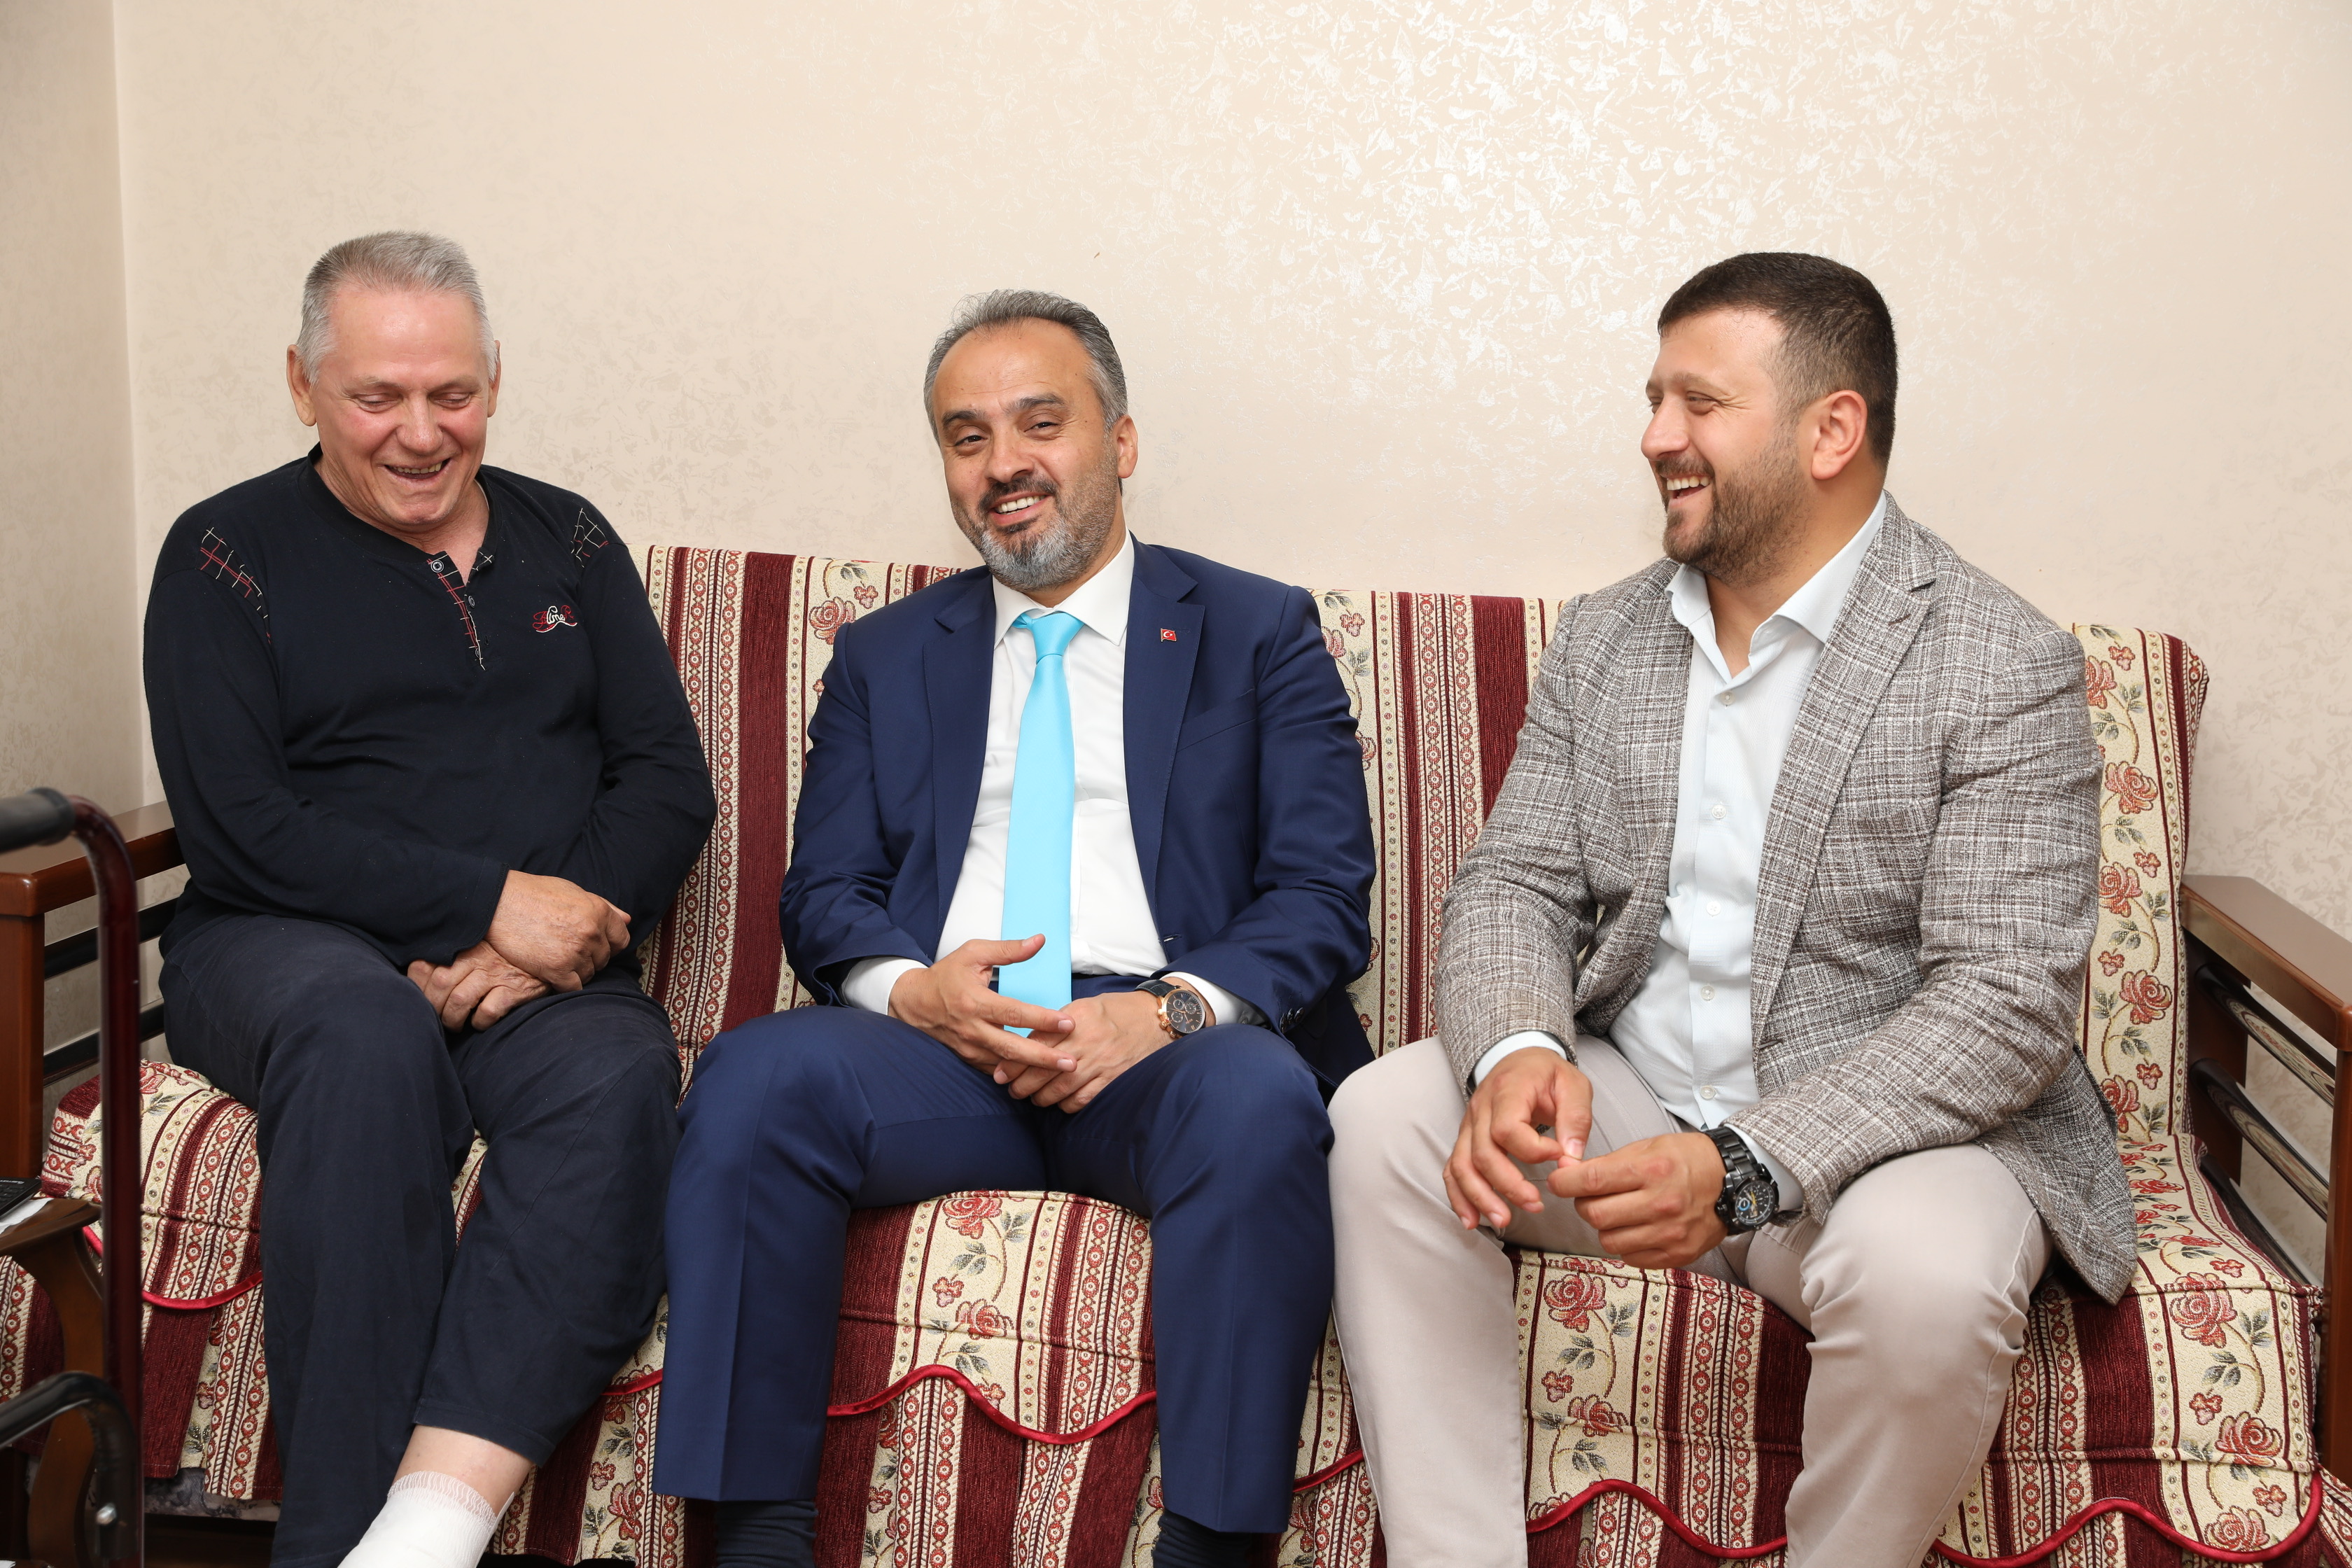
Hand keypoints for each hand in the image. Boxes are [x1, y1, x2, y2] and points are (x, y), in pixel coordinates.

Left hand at [407, 942, 548, 1031]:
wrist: (547, 957)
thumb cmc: (504, 958)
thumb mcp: (478, 949)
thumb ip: (451, 957)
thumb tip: (417, 974)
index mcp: (463, 945)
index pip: (424, 964)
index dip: (417, 985)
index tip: (422, 996)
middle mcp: (478, 957)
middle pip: (440, 983)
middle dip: (433, 1006)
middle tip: (438, 1016)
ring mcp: (497, 973)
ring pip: (460, 1000)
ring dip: (453, 1018)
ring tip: (455, 1024)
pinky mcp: (514, 990)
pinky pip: (488, 1011)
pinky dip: (480, 1023)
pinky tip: (480, 1023)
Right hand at [485, 870, 630, 989]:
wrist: (498, 903)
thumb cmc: (533, 894)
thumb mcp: (572, 891)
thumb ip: (602, 906)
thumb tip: (627, 919)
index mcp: (599, 912)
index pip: (621, 939)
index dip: (610, 945)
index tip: (595, 947)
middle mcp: (592, 932)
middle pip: (603, 959)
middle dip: (590, 958)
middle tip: (567, 952)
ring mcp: (576, 952)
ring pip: (589, 974)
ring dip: (576, 972)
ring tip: (556, 960)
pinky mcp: (557, 969)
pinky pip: (572, 987)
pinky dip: (563, 984)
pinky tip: (551, 975)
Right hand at [887, 936, 1077, 1074]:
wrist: (913, 1002)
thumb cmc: (946, 976)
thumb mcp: (974, 953)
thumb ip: (1008, 950)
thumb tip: (1039, 941)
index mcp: (975, 1001)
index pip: (1014, 1013)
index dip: (1041, 1019)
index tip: (1067, 1023)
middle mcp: (972, 1029)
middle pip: (1012, 1048)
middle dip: (1043, 1058)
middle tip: (1071, 1063)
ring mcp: (969, 1047)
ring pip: (1004, 1064)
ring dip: (1033, 1071)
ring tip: (1062, 1073)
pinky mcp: (968, 1058)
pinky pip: (995, 1070)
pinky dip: (1016, 1075)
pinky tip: (1038, 1077)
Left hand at [1001, 991, 1168, 1111]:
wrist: (1156, 1020)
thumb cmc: (1116, 1012)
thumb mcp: (1085, 1006)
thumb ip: (1057, 1023)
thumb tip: (1027, 1044)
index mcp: (1077, 1016)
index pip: (1036, 1042)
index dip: (1014, 1061)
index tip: (1000, 1072)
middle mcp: (1088, 1039)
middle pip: (1044, 1069)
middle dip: (1021, 1083)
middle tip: (1011, 1089)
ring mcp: (1101, 1062)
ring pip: (1059, 1089)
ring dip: (1040, 1097)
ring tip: (1031, 1097)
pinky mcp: (1113, 1079)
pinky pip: (1081, 1100)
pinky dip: (1065, 1104)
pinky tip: (1059, 1102)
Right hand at [1445, 1046, 1591, 1230]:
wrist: (1521, 1059)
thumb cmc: (1548, 1074)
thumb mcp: (1573, 1085)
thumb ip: (1576, 1119)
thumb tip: (1571, 1159)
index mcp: (1507, 1090)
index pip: (1507, 1128)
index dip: (1533, 1150)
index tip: (1559, 1155)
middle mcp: (1480, 1108)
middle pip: (1482, 1153)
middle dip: (1507, 1185)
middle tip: (1536, 1204)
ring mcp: (1469, 1125)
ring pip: (1462, 1165)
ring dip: (1480, 1197)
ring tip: (1503, 1220)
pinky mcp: (1466, 1139)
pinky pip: (1453, 1169)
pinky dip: (1459, 1196)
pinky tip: (1471, 1220)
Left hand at [1548, 1131, 1726, 1269]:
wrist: (1732, 1183)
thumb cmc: (1687, 1160)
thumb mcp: (1648, 1147)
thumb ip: (1607, 1163)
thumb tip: (1567, 1174)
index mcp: (1651, 1170)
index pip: (1592, 1181)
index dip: (1565, 1182)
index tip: (1558, 1182)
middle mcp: (1661, 1204)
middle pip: (1595, 1215)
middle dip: (1583, 1205)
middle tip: (1591, 1197)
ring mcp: (1669, 1233)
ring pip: (1608, 1240)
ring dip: (1604, 1227)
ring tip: (1618, 1213)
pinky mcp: (1676, 1254)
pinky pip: (1630, 1257)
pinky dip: (1625, 1244)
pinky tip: (1636, 1228)